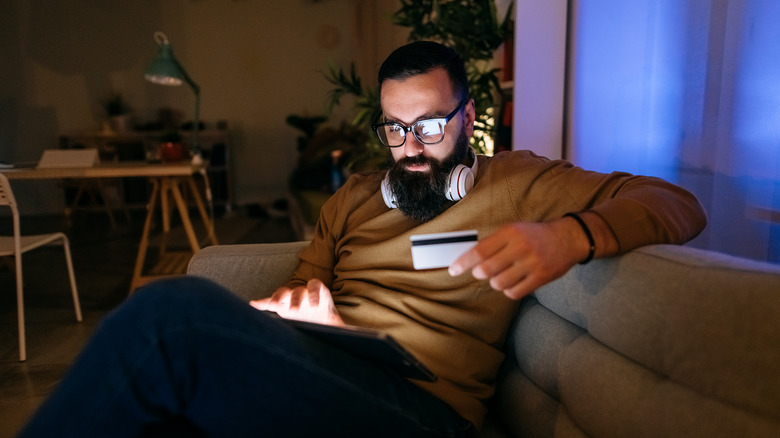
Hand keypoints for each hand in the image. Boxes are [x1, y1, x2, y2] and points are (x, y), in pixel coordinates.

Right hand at [250, 279, 343, 325]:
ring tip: (276, 305)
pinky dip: (262, 303)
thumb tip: (363, 335)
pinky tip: (253, 305)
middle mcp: (304, 294)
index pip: (316, 286)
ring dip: (279, 298)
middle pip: (299, 290)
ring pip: (284, 293)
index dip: (315, 292)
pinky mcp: (280, 307)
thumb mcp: (338, 325)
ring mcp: (291, 299)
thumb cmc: (329, 324)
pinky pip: (269, 303)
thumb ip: (344, 327)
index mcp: (319, 295)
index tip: (315, 305)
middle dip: (297, 297)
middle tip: (297, 309)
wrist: (318, 325)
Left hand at [449, 219, 588, 299]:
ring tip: (503, 275)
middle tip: (484, 271)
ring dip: (496, 282)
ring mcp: (531, 264)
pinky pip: (514, 292)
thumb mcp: (514, 230)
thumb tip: (470, 259)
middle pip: (486, 270)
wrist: (568, 238)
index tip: (453, 270)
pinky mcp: (541, 277)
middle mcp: (520, 247)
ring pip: (499, 283)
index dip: (463, 262)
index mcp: (510, 232)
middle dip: (480, 274)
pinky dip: (509, 290)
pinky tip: (513, 282)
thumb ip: (494, 243)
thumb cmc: (535, 235)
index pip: (479, 251)